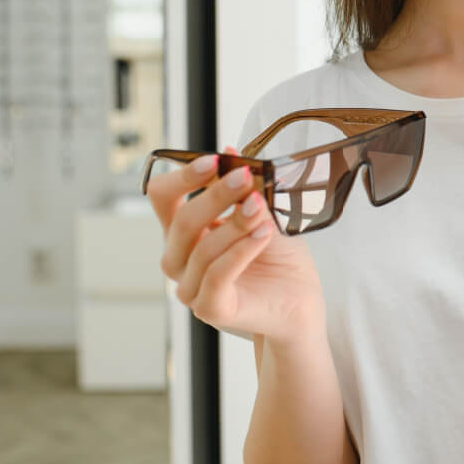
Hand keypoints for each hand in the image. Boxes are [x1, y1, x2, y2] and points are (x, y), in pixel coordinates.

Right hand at [148, 144, 325, 344]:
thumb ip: (246, 192)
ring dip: (235, 223)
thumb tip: (231, 154)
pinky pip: (217, 275)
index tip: (214, 160)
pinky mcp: (210, 308)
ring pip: (202, 249)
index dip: (182, 176)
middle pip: (181, 221)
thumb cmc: (279, 259)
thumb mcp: (263, 216)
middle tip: (245, 177)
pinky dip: (241, 250)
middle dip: (215, 195)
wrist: (301, 302)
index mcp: (185, 232)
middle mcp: (180, 260)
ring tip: (261, 207)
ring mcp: (191, 287)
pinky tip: (263, 232)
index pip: (162, 198)